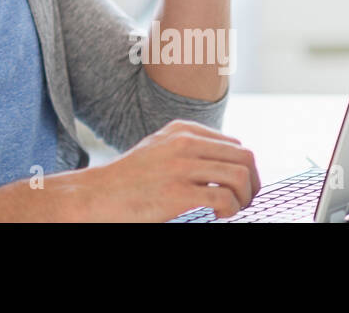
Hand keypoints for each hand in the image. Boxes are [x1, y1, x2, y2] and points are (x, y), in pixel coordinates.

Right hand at [50, 120, 259, 221]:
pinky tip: (216, 217)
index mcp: (181, 131)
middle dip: (252, 184)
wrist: (96, 196)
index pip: (234, 145)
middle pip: (245, 158)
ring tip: (229, 211)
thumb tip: (229, 165)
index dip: (243, 170)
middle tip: (243, 203)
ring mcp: (181, 168)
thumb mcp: (158, 150)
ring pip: (241, 177)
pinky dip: (230, 211)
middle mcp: (184, 143)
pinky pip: (225, 200)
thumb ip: (189, 149)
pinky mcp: (178, 194)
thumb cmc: (128, 180)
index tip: (236, 190)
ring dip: (244, 199)